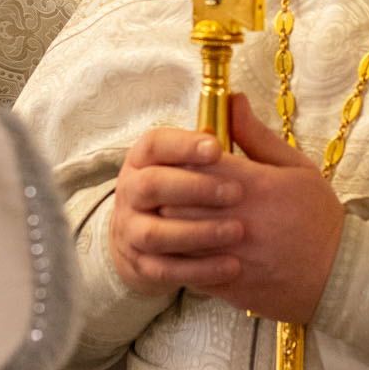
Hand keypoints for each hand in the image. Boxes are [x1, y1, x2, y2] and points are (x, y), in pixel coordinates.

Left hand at [108, 94, 343, 321]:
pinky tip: (187, 249)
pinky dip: (181, 258)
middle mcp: (239, 220)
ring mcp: (231, 256)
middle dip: (168, 193)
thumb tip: (232, 99)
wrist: (342, 275)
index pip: (196, 163)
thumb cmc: (318, 217)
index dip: (182, 157)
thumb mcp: (296, 168)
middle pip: (176, 201)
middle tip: (168, 189)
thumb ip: (257, 136)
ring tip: (175, 218)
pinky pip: (187, 270)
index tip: (183, 159)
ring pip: (176, 238)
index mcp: (255, 186)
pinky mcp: (228, 286)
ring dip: (169, 227)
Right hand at [109, 123, 243, 296]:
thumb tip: (238, 98)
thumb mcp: (207, 163)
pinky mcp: (141, 265)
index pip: (155, 145)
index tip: (217, 148)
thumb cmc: (191, 191)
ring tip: (237, 232)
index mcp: (145, 159)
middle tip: (236, 192)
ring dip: (197, 232)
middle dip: (193, 188)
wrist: (153, 242)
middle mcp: (131, 191)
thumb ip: (229, 135)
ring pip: (156, 232)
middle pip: (151, 186)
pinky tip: (232, 266)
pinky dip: (199, 270)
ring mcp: (131, 230)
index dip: (183, 145)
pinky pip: (166, 270)